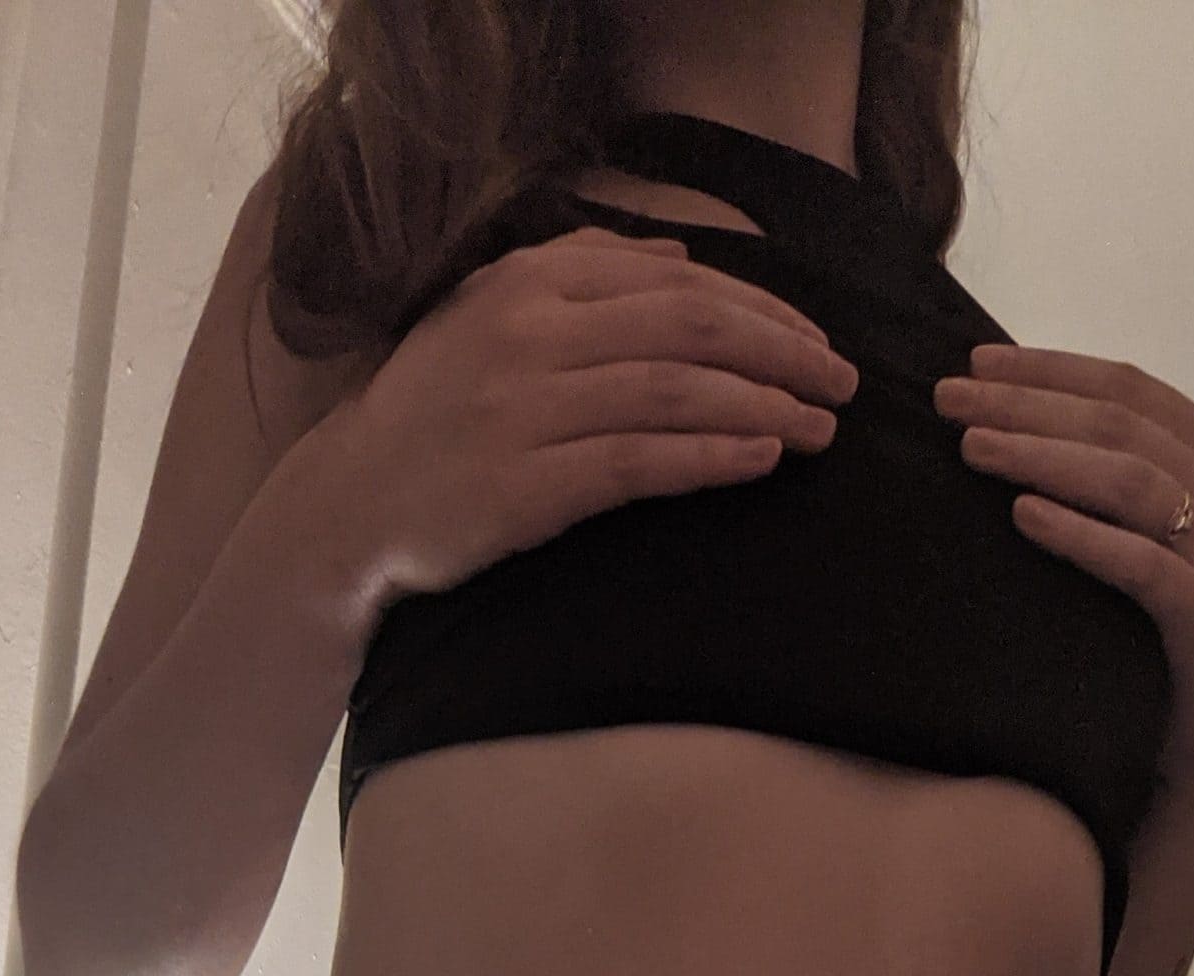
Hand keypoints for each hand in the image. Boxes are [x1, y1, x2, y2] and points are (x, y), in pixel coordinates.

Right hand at [323, 227, 857, 610]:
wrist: (350, 504)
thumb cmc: (432, 414)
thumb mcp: (492, 315)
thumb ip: (581, 272)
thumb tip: (680, 253)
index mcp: (529, 284)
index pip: (675, 282)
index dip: (762, 309)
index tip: (818, 340)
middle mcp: (530, 335)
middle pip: (689, 328)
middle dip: (781, 352)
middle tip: (843, 384)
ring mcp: (526, 411)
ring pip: (674, 391)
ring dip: (762, 406)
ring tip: (820, 429)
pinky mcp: (527, 486)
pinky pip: (639, 462)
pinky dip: (709, 457)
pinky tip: (761, 458)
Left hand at [934, 345, 1193, 797]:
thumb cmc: (1165, 633)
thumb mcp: (1149, 538)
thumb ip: (1112, 481)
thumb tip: (1013, 423)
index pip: (1127, 389)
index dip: (1049, 370)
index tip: (974, 365)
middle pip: (1119, 425)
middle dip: (1027, 406)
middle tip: (948, 404)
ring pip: (1128, 481)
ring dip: (1042, 457)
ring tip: (972, 450)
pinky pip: (1140, 564)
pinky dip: (1080, 535)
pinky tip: (1024, 517)